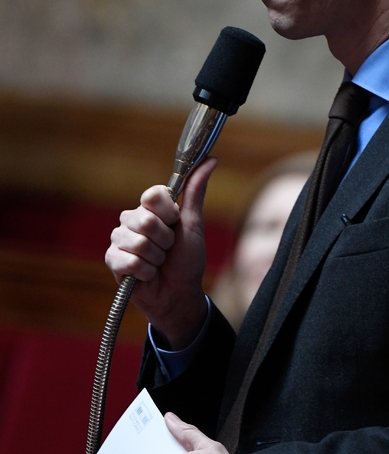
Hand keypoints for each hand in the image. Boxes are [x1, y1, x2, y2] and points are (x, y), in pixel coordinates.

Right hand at [105, 157, 217, 346]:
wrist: (179, 293)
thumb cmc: (187, 259)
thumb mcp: (194, 223)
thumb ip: (196, 191)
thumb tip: (211, 159)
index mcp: (151, 208)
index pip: (153, 194)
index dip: (168, 212)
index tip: (175, 223)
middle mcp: (132, 219)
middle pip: (146, 220)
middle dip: (166, 240)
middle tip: (168, 249)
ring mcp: (120, 239)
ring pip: (139, 242)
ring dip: (157, 258)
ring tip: (158, 263)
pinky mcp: (112, 259)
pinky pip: (129, 260)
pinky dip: (146, 271)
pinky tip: (147, 274)